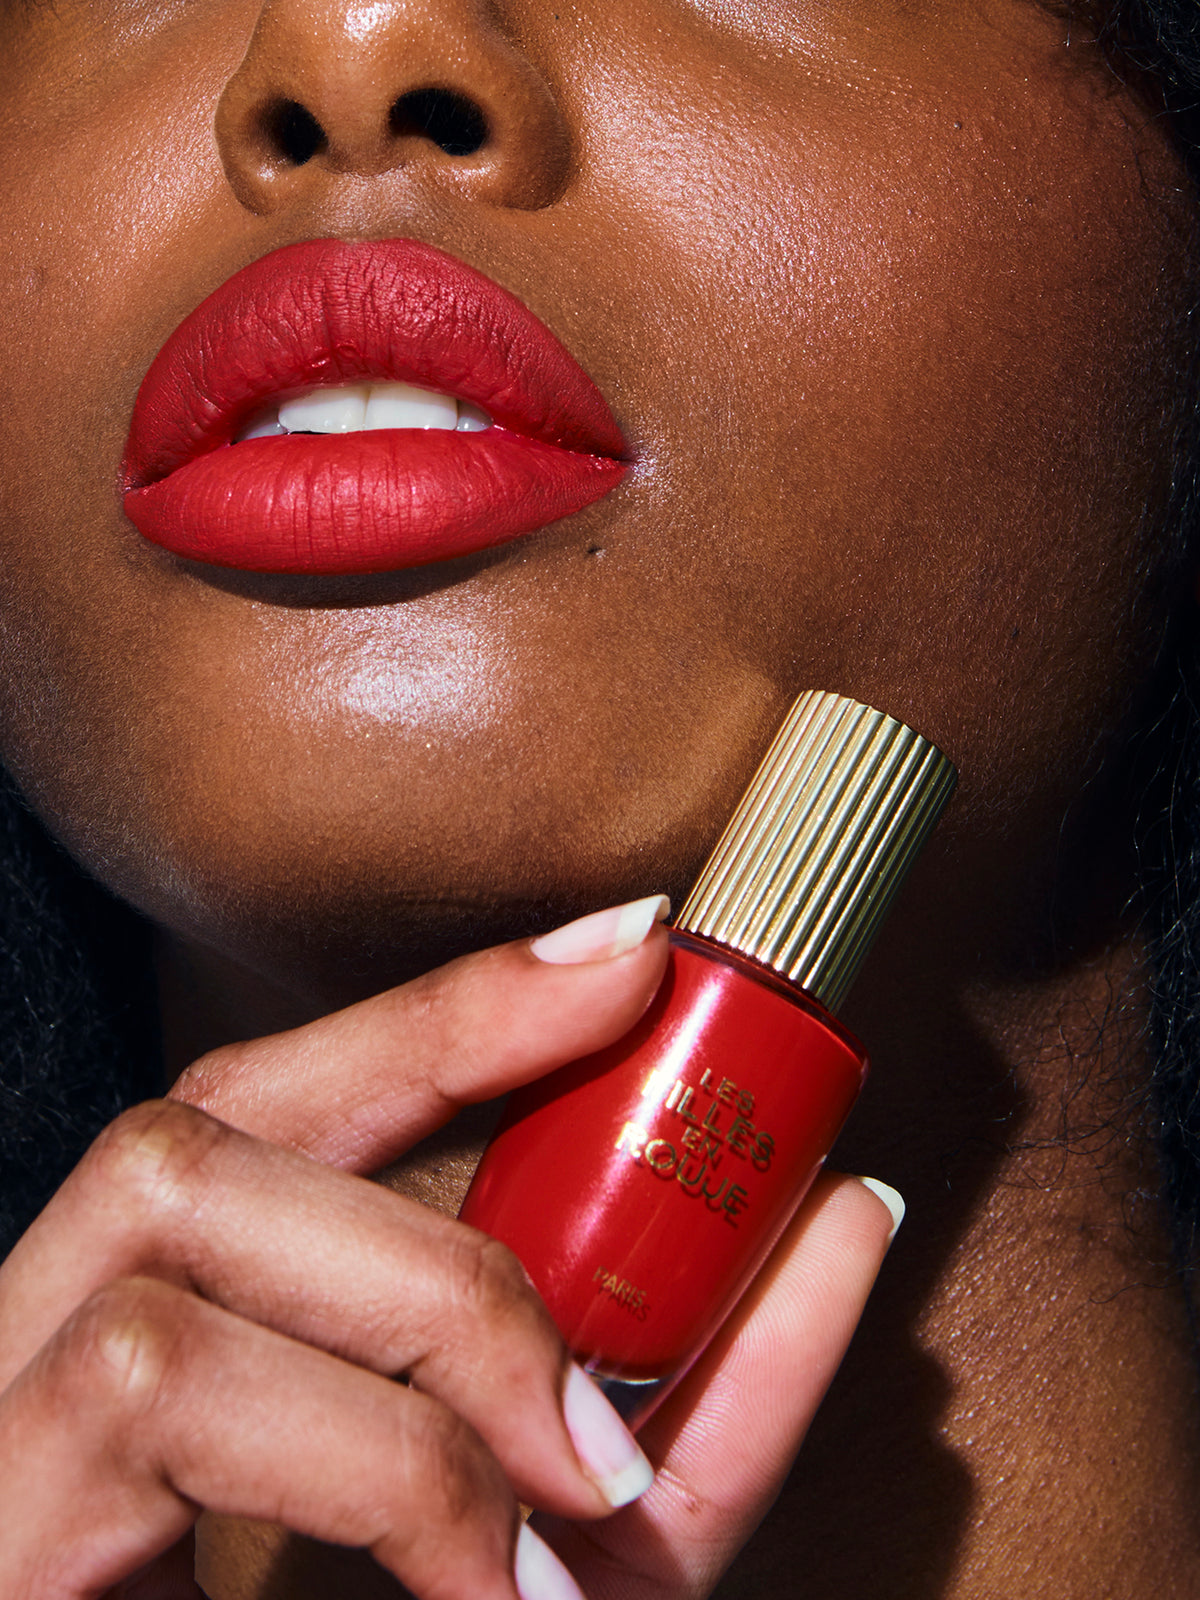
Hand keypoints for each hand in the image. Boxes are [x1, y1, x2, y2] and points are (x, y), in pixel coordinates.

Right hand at [0, 898, 897, 1598]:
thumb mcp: (560, 1531)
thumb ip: (694, 1401)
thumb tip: (847, 1213)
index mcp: (171, 1307)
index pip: (280, 1084)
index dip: (449, 1003)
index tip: (634, 951)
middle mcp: (44, 1324)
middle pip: (213, 1116)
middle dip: (452, 1223)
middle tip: (618, 1428)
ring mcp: (0, 1411)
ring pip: (187, 1204)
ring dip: (427, 1328)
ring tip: (566, 1513)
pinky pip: (164, 1371)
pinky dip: (381, 1464)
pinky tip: (492, 1593)